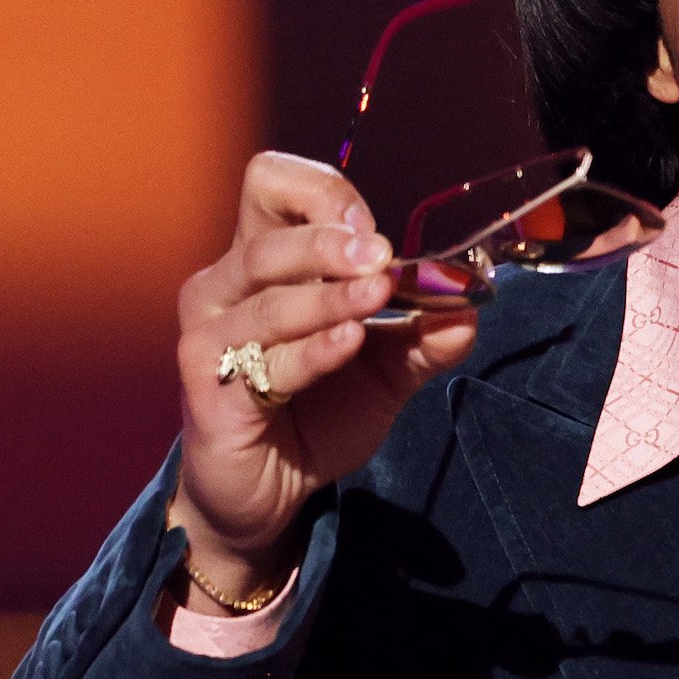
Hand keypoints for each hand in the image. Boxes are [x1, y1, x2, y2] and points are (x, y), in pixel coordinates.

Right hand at [170, 151, 481, 590]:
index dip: (321, 194)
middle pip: (269, 240)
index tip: (374, 229)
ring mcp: (211, 339)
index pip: (271, 185)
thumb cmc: (315, 414)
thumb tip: (469, 305)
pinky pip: (266, 363)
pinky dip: (313, 350)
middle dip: (330, 243)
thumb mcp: (384, 371)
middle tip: (382, 258)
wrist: (267, 493)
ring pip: (268, 300)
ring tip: (378, 297)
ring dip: (330, 297)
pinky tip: (351, 342)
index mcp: (261, 262)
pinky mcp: (209, 391)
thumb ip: (423, 336)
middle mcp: (224, 288)